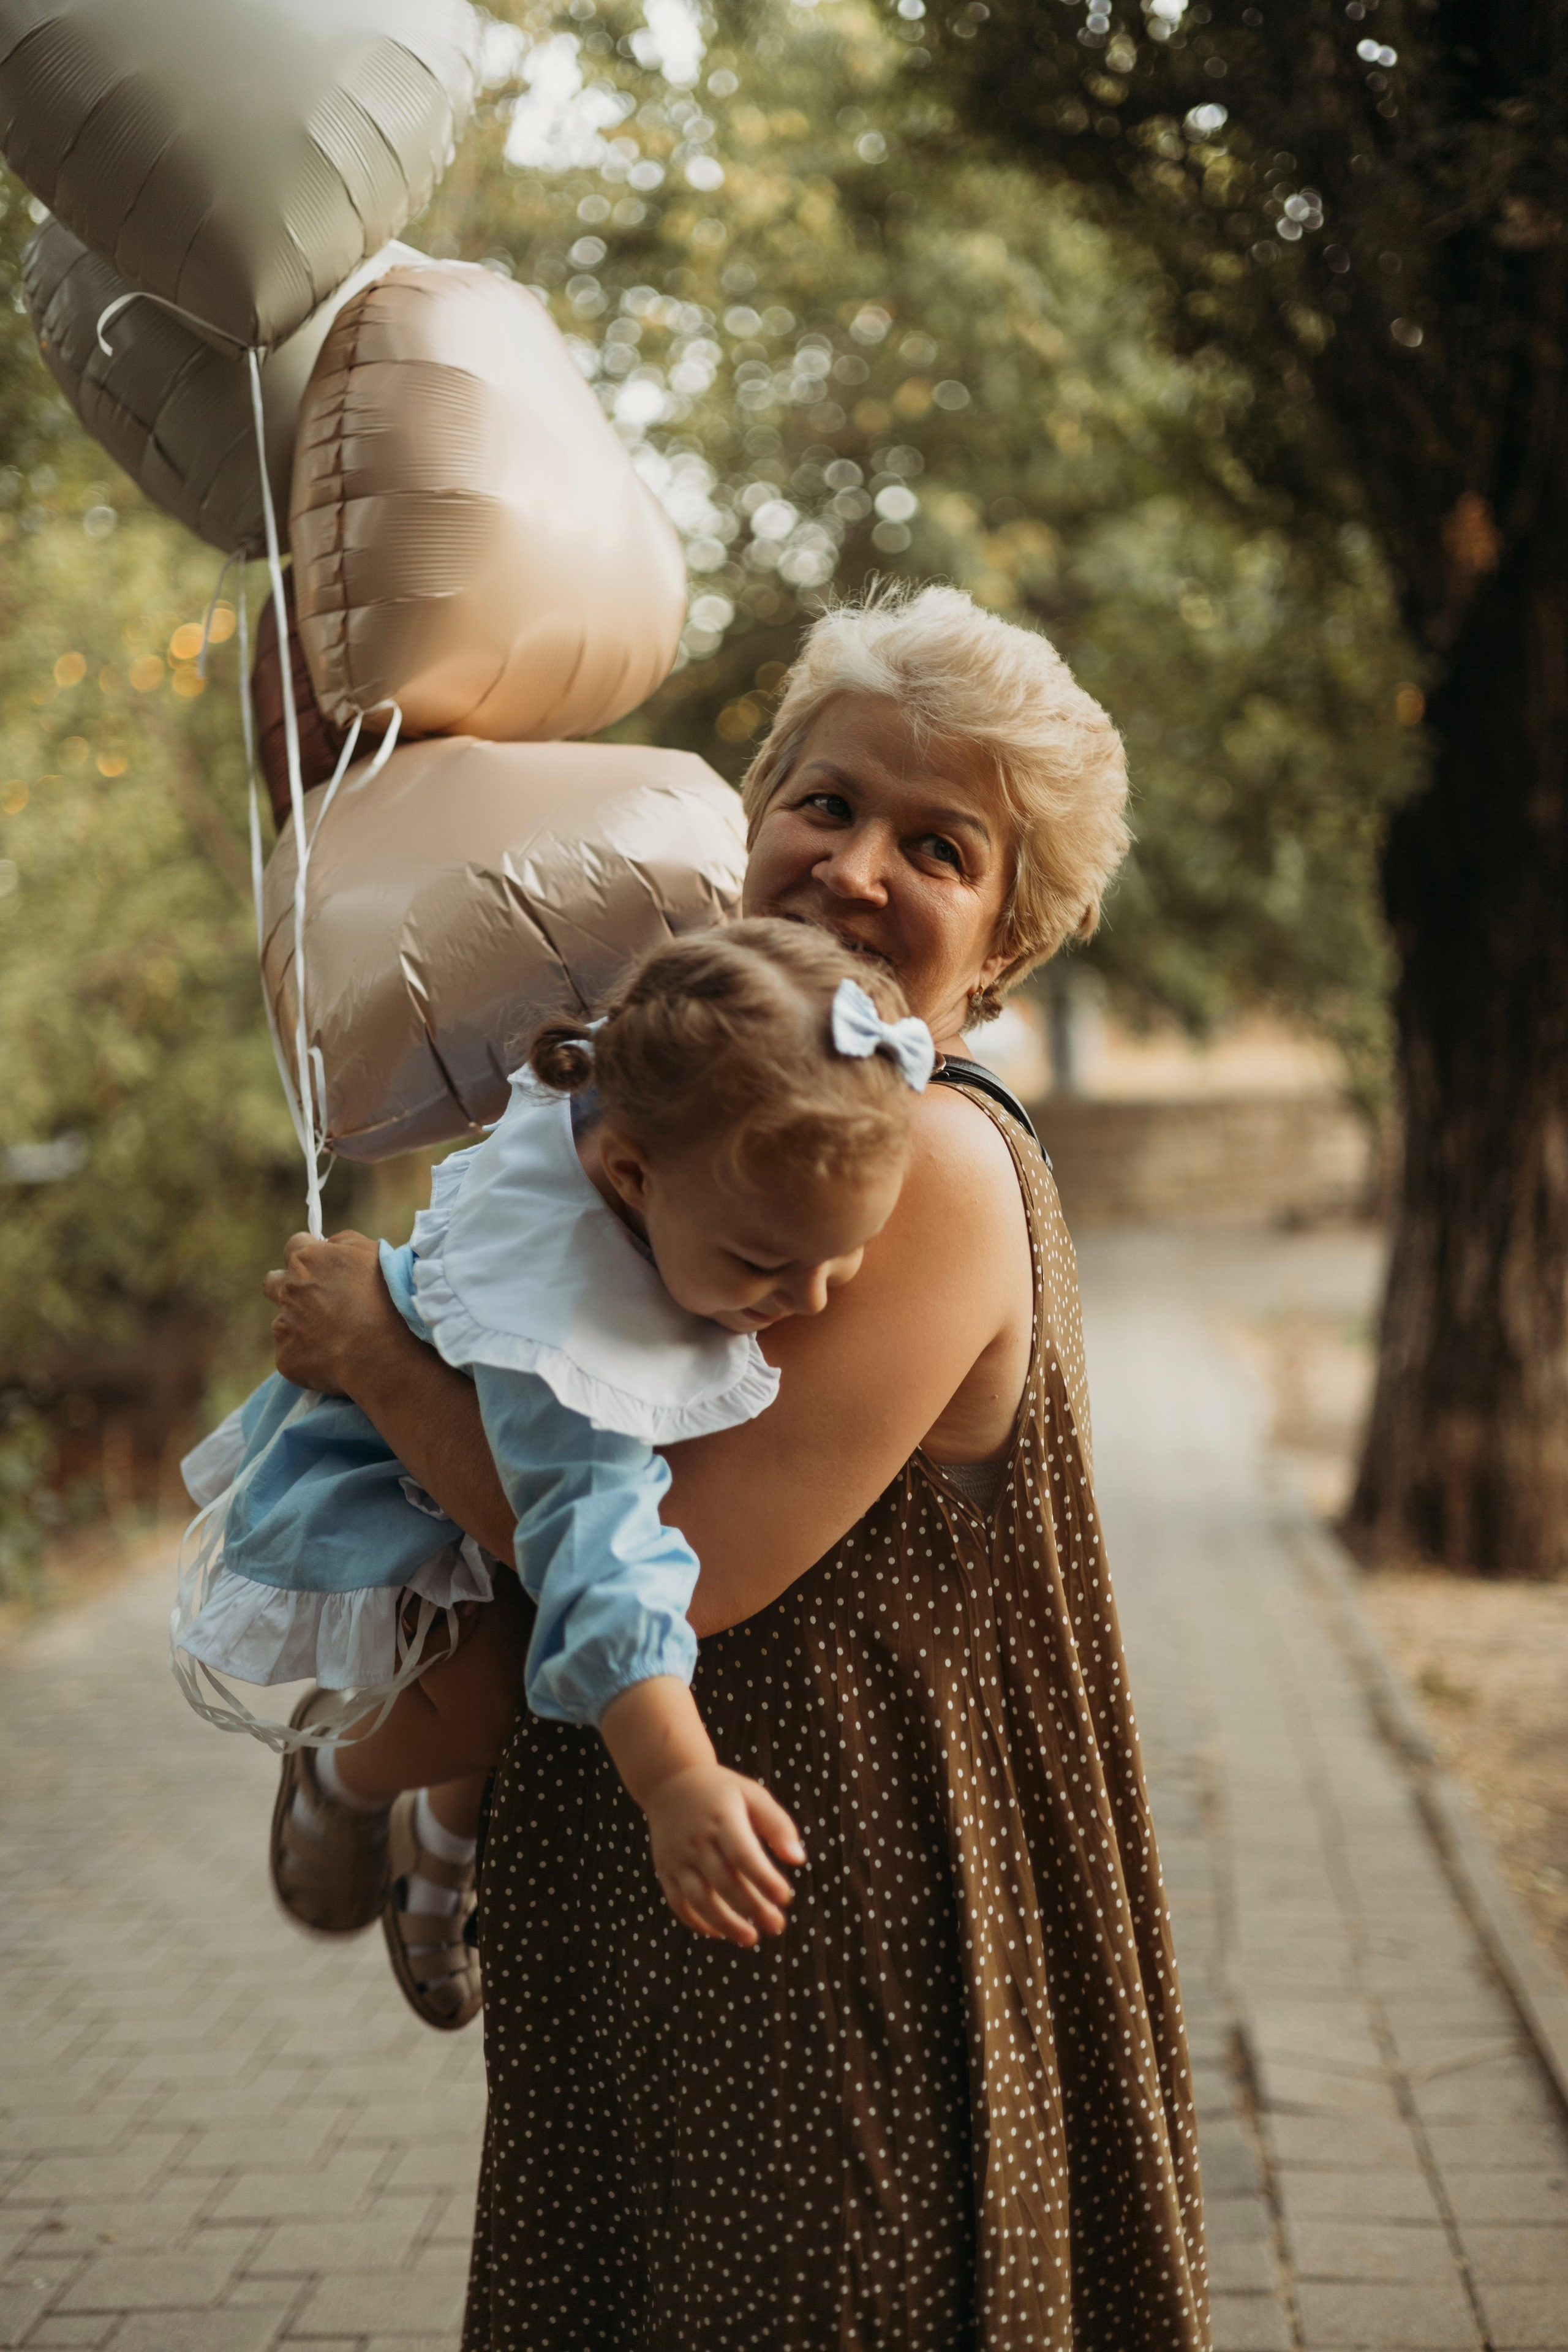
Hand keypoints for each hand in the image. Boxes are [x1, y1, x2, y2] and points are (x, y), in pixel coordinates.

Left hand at [262, 1229, 403, 1394]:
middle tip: (317, 1300)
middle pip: (274, 1282)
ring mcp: (285, 1326)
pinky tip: (336, 1357)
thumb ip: (343, 1242)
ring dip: (302, 1324)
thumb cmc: (388, 1298)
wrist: (386, 1352)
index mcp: (307, 1260)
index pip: (294, 1246)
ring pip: (284, 1321)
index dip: (309, 1254)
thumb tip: (327, 1245)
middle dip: (289, 1286)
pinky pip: (292, 1353)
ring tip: (337, 1336)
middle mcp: (289, 1290)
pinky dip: (309, 1355)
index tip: (321, 1265)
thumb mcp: (374, 1253)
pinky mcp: (286, 1358)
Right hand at [644, 1763, 805, 1946]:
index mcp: (721, 1818)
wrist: (669, 1781)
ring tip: (750, 1938)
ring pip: (699, 1898)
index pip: (743, 1854)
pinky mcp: (665, 1870)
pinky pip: (678, 1902)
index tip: (785, 1897)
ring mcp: (677, 1857)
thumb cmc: (721, 1792)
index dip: (764, 1879)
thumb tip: (798, 1859)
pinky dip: (697, 1921)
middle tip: (776, 1925)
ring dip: (725, 1923)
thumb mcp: (752, 1794)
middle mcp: (696, 1840)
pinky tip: (719, 1933)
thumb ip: (777, 1824)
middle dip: (751, 1908)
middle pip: (723, 1882)